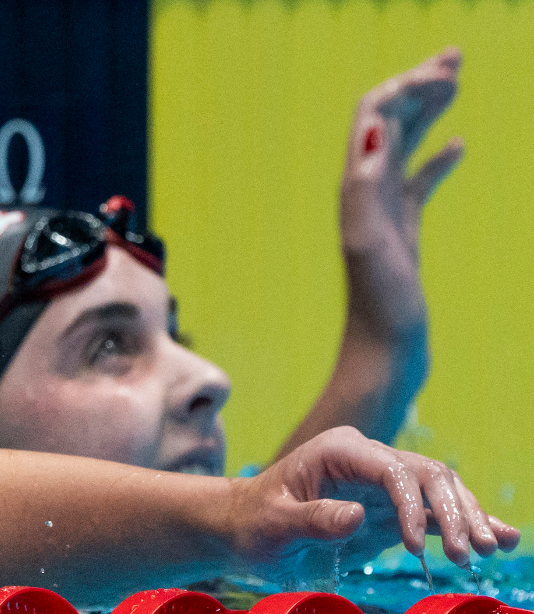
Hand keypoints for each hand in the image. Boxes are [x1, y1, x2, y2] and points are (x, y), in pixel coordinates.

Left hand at [228, 426, 518, 569]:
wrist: (242, 527)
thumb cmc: (251, 522)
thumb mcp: (272, 523)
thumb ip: (312, 519)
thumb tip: (358, 515)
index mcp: (339, 451)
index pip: (392, 470)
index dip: (411, 505)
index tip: (414, 546)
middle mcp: (367, 459)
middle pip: (428, 475)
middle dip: (454, 512)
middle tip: (467, 553)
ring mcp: (382, 484)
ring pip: (440, 492)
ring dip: (466, 518)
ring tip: (490, 550)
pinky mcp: (389, 510)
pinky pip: (433, 513)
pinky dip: (463, 525)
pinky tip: (499, 540)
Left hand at [340, 48, 462, 335]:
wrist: (383, 355)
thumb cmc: (378, 309)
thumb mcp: (370, 244)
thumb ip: (365, 191)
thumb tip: (371, 136)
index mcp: (356, 188)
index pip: (373, 117)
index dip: (406, 88)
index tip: (449, 75)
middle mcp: (364, 195)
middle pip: (387, 123)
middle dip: (417, 86)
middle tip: (454, 57)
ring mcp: (384, 213)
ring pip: (405, 148)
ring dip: (427, 111)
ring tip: (455, 81)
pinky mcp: (402, 234)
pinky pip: (418, 184)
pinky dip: (436, 158)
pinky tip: (458, 145)